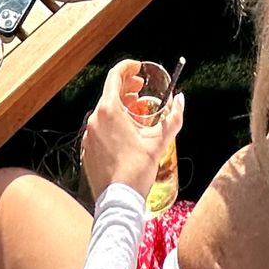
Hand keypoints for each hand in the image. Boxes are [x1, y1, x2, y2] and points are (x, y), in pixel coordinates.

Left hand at [82, 61, 184, 201]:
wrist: (118, 201)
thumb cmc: (137, 170)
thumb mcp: (159, 141)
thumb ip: (173, 118)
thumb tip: (181, 99)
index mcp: (109, 110)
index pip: (114, 76)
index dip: (127, 67)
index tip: (138, 67)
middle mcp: (95, 119)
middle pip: (109, 92)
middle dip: (126, 87)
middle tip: (141, 89)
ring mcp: (88, 134)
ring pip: (104, 111)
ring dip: (120, 107)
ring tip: (137, 113)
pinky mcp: (86, 149)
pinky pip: (99, 128)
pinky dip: (112, 123)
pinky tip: (126, 134)